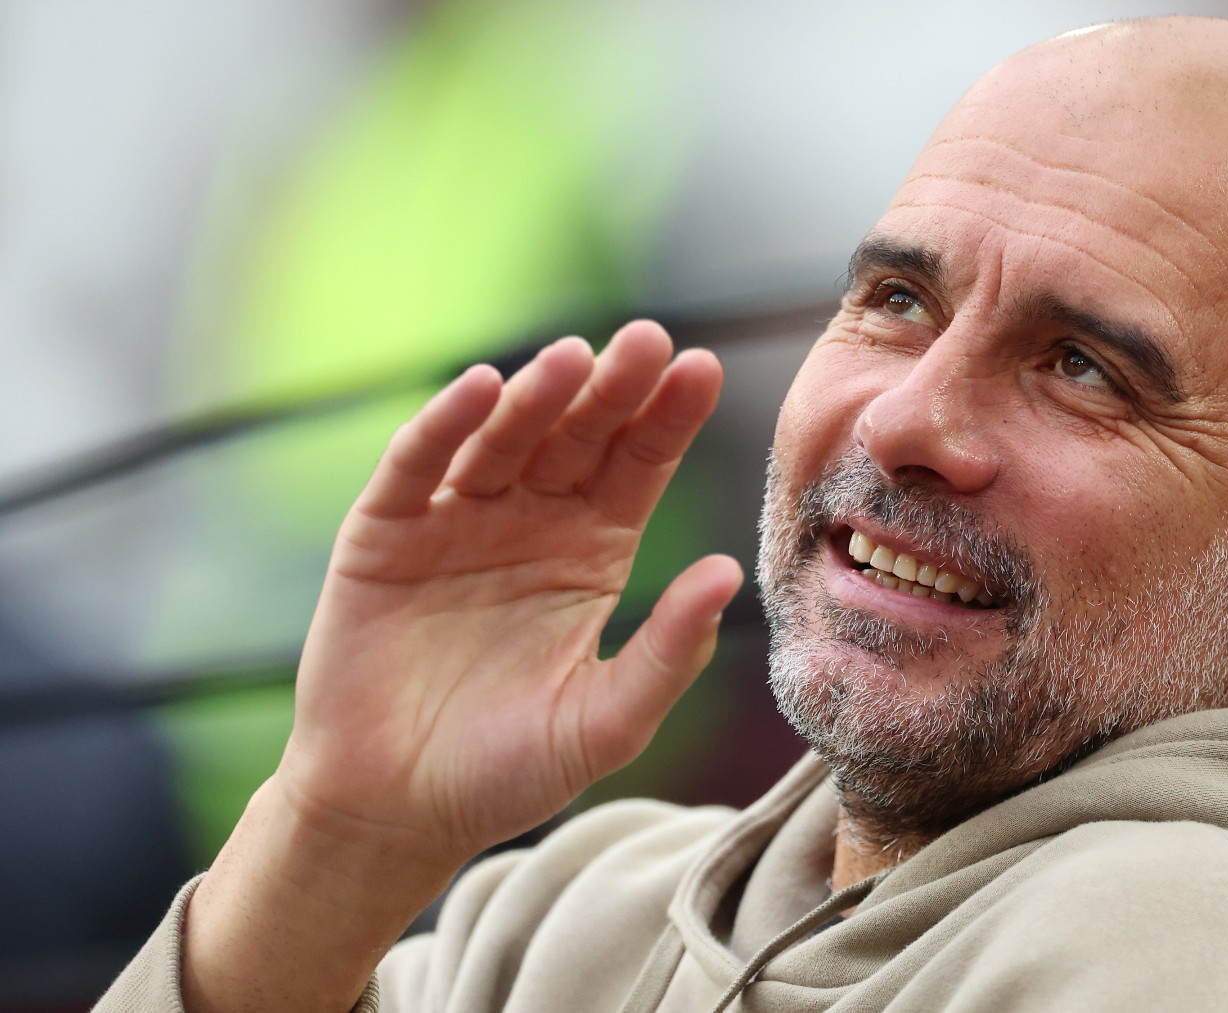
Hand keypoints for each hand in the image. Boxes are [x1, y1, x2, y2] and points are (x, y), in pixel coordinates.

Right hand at [275, 320, 741, 867]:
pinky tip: (479, 389)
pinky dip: (443, 426)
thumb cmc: (509, 771)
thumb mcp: (606, 722)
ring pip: (502, 440)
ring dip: (536, 395)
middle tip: (649, 341)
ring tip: (573, 358)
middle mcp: (530, 522)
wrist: (397, 811)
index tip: (703, 370)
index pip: (639, 467)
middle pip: (578, 438)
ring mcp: (455, 521)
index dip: (669, 420)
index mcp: (593, 552)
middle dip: (613, 389)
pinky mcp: (383, 534)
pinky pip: (415, 468)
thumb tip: (727, 572)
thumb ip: (667, 653)